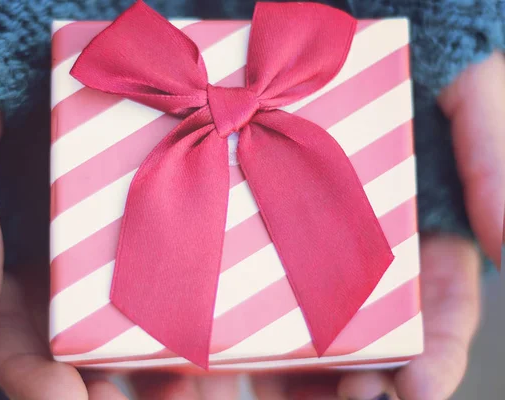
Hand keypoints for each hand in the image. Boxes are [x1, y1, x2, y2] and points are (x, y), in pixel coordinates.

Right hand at [0, 87, 238, 398]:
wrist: (94, 54)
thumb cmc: (7, 78)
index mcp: (9, 260)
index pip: (9, 341)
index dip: (31, 378)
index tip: (61, 398)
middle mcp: (65, 268)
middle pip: (86, 353)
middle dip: (118, 390)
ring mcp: (118, 251)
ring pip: (141, 331)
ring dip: (171, 370)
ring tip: (209, 392)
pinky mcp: (166, 225)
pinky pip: (185, 281)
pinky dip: (206, 316)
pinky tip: (236, 342)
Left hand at [251, 51, 504, 399]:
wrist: (330, 40)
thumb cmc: (423, 60)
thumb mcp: (475, 100)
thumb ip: (496, 165)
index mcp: (429, 239)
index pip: (442, 318)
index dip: (436, 360)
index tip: (417, 390)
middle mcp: (371, 250)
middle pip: (370, 336)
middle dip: (358, 383)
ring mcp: (316, 240)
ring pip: (309, 325)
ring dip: (298, 370)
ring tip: (281, 399)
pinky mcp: (266, 223)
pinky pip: (253, 282)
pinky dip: (244, 322)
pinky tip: (227, 351)